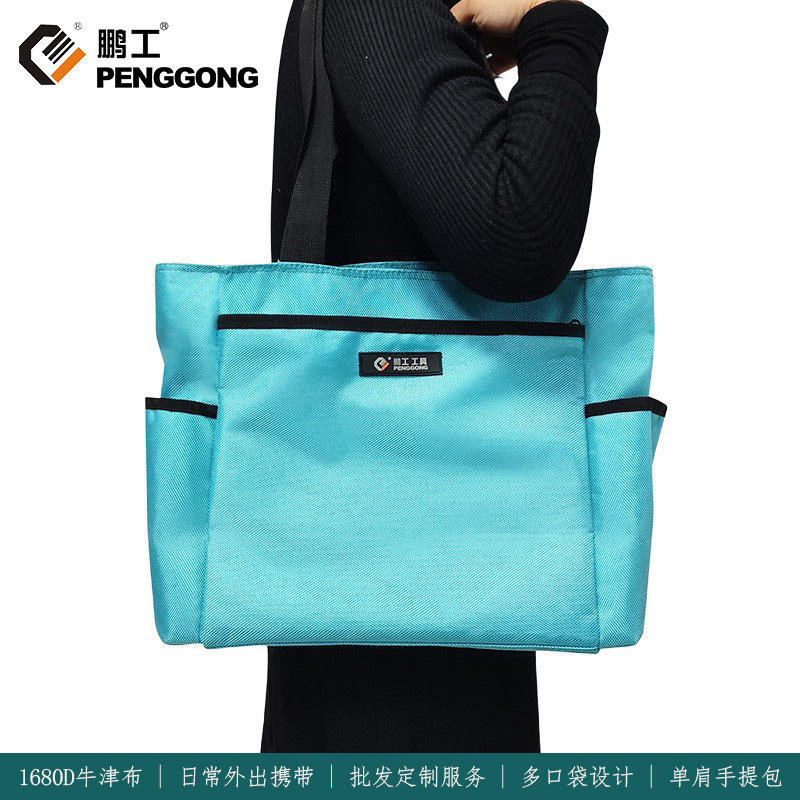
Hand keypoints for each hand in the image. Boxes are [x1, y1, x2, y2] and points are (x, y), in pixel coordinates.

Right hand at [451, 0, 581, 74]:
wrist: (542, 22)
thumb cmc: (512, 5)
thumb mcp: (474, 3)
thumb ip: (456, 15)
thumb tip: (444, 30)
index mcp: (482, 7)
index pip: (460, 22)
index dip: (451, 33)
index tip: (442, 43)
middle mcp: (490, 23)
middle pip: (467, 40)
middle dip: (460, 48)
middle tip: (452, 57)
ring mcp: (499, 40)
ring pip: (477, 55)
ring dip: (470, 61)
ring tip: (463, 66)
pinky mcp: (507, 58)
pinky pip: (490, 69)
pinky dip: (482, 73)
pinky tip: (475, 73)